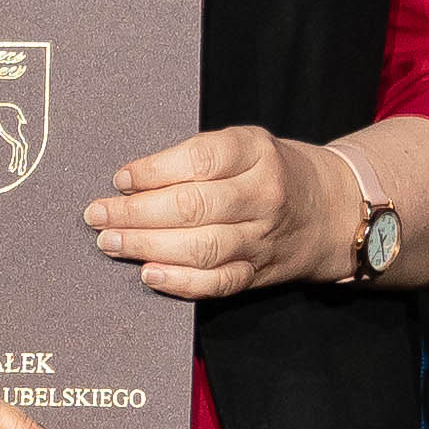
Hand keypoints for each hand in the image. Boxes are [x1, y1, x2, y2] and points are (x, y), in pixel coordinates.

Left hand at [88, 126, 355, 301]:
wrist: (331, 210)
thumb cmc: (269, 172)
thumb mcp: (245, 145)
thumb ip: (197, 157)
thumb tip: (131, 181)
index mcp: (256, 152)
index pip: (200, 159)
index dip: (153, 171)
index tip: (121, 179)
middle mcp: (262, 195)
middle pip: (191, 206)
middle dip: (135, 213)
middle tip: (98, 215)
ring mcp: (261, 237)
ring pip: (199, 247)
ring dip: (146, 246)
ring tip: (110, 242)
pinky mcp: (257, 272)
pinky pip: (216, 282)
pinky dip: (179, 282)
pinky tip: (148, 274)